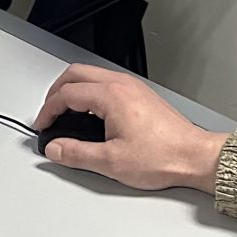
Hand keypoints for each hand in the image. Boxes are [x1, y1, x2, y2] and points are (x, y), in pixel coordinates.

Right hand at [33, 65, 228, 192]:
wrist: (194, 156)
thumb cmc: (163, 156)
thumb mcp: (111, 162)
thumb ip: (77, 154)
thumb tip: (55, 148)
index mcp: (111, 95)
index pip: (67, 94)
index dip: (48, 110)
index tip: (42, 125)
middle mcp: (121, 84)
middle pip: (76, 74)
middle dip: (56, 93)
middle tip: (48, 114)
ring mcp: (132, 86)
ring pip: (91, 75)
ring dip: (73, 90)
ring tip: (65, 112)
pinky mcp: (140, 94)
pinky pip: (106, 82)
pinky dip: (89, 92)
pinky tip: (89, 112)